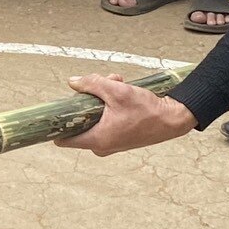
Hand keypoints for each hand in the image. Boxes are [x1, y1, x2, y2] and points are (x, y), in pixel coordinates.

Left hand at [56, 77, 197, 155]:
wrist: (172, 119)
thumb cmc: (147, 109)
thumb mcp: (117, 91)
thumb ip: (92, 84)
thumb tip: (72, 82)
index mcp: (98, 139)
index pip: (63, 140)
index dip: (57, 125)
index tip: (56, 111)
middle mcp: (102, 146)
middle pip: (80, 122)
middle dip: (87, 100)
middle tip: (100, 85)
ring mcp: (110, 143)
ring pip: (93, 118)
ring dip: (101, 99)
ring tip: (115, 82)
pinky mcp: (118, 138)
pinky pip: (104, 120)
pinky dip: (109, 105)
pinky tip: (120, 89)